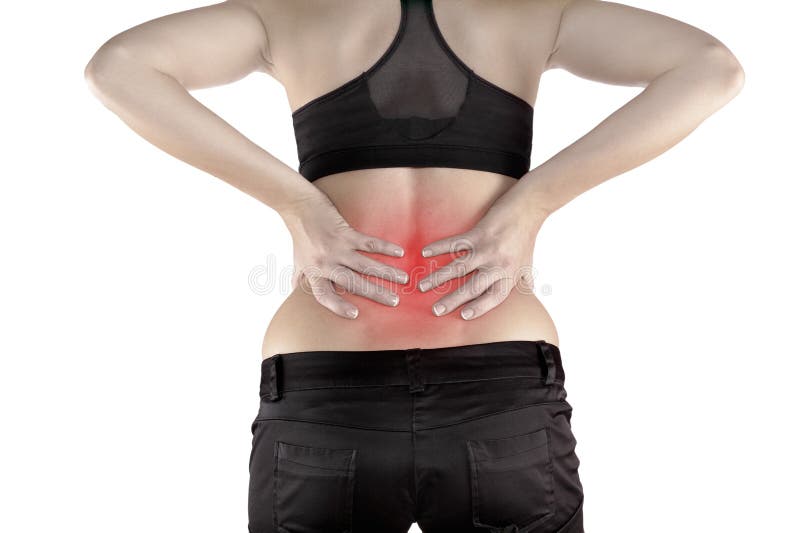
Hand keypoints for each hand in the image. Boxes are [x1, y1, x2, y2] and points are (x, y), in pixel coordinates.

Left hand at [281, 192, 408, 318]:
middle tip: (394, 301)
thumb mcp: (298, 262)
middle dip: (376, 293)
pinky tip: (399, 252)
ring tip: (404, 278)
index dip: (338, 306)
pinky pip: (369, 243)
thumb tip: (298, 299)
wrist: (299, 207)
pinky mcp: (345, 233)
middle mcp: (326, 263)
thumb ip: (301, 281)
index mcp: (314, 273)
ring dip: (386, 272)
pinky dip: (385, 248)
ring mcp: (336, 248)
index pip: (325, 295)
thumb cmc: (300, 237)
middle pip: (353, 283)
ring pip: (365, 264)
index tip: (355, 314)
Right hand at [417, 199, 547, 319]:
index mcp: (510, 275)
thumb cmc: (526, 237)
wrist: (528, 208)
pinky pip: (455, 243)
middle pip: (472, 287)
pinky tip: (425, 253)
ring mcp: (487, 249)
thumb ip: (524, 280)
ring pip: (459, 268)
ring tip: (422, 286)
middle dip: (452, 300)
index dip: (479, 307)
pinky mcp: (478, 233)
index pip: (493, 297)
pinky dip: (439, 247)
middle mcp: (498, 265)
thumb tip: (527, 295)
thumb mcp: (527, 263)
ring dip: (438, 278)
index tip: (462, 316)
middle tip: (435, 310)